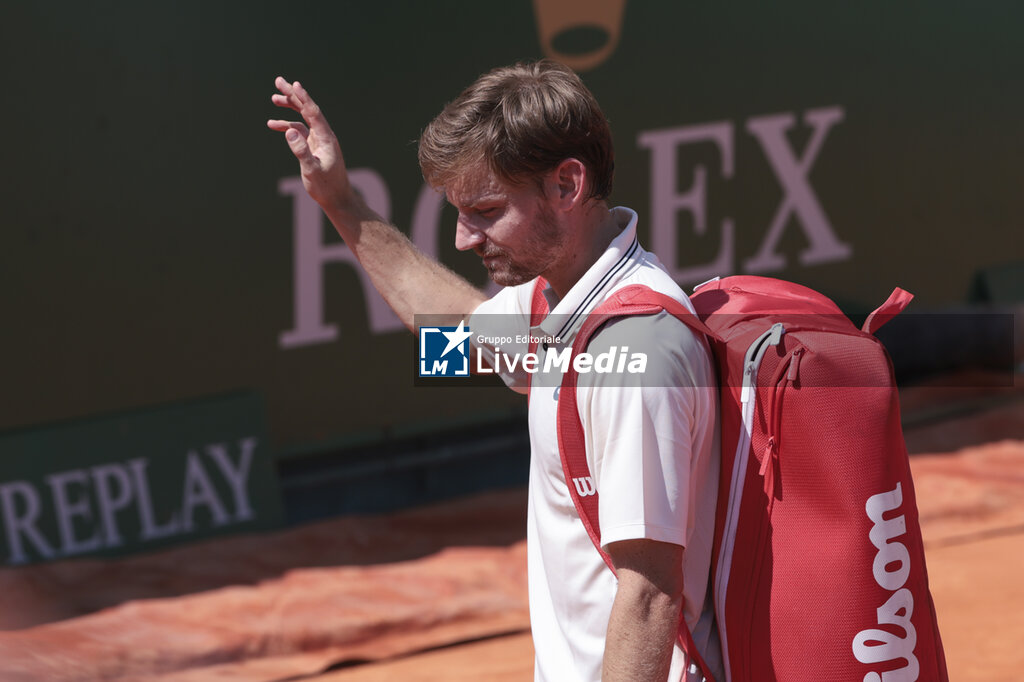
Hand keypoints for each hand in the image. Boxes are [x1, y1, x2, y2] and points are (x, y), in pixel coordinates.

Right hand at [267, 77, 355, 212]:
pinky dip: (286, 125)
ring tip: (274, 97)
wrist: (336, 198)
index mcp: (326, 138)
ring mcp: (318, 140)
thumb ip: (301, 151)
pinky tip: (272, 124)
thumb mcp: (312, 170)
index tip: (294, 84)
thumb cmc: (326, 187)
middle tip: (278, 80)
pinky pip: (299, 131)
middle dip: (293, 95)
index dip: (303, 97)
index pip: (313, 113)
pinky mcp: (313, 146)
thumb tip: (289, 131)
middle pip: (307, 109)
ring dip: (289, 107)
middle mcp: (323, 135)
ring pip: (302, 118)